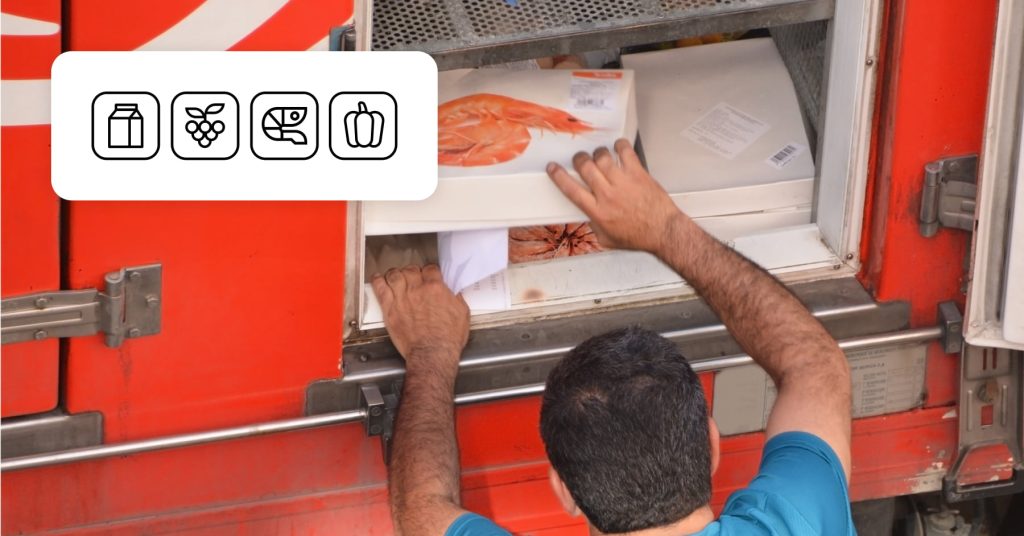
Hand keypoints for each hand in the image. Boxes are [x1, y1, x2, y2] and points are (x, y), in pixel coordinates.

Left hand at [371, 265, 469, 375]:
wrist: (432, 353)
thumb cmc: (447, 338)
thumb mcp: (462, 314)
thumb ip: (456, 298)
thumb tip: (454, 292)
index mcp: (435, 289)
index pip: (430, 269)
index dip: (429, 270)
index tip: (429, 274)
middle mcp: (417, 290)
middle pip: (410, 269)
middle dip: (412, 271)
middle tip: (412, 275)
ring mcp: (402, 299)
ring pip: (394, 275)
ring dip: (395, 273)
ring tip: (395, 275)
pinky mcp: (390, 310)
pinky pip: (380, 289)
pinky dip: (377, 281)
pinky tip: (378, 279)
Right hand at [546, 138, 682, 253]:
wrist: (662, 231)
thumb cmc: (638, 236)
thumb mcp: (606, 239)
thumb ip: (592, 225)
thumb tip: (586, 213)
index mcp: (597, 211)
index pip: (571, 189)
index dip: (558, 176)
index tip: (553, 168)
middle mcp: (608, 195)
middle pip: (585, 167)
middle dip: (579, 159)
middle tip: (581, 160)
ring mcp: (623, 182)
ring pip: (602, 157)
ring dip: (597, 153)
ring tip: (600, 156)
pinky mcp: (638, 174)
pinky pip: (625, 151)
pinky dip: (619, 146)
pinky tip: (618, 149)